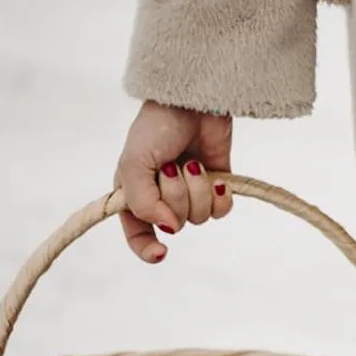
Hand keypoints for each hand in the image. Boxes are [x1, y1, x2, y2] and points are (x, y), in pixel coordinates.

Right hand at [114, 100, 233, 262]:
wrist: (194, 102)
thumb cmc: (157, 127)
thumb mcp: (134, 163)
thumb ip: (142, 202)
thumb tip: (168, 228)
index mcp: (134, 192)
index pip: (137, 232)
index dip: (146, 248)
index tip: (161, 253)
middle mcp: (161, 196)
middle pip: (175, 223)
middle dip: (177, 196)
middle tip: (173, 166)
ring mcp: (190, 192)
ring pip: (200, 218)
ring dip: (199, 190)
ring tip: (193, 162)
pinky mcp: (216, 186)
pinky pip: (222, 211)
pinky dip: (221, 197)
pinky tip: (218, 178)